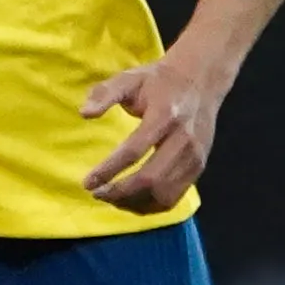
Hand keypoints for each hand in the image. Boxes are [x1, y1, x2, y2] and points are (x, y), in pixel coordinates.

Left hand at [79, 50, 225, 213]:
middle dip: (119, 192)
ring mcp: (194, 156)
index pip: (134, 150)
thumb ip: (105, 93)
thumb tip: (84, 113)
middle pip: (151, 179)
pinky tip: (130, 200)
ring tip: (110, 197)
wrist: (200, 80)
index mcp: (165, 114)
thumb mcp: (129, 78)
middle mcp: (183, 139)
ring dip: (133, 202)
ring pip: (163, 194)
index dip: (109, 170)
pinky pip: (173, 197)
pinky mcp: (198, 167)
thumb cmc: (158, 81)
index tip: (87, 182)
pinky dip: (149, 205)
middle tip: (96, 193)